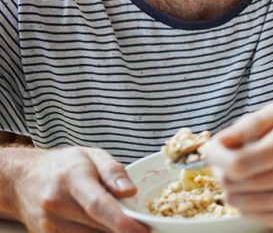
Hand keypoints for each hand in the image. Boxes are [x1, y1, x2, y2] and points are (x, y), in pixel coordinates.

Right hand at [12, 147, 146, 232]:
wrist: (22, 178)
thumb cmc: (62, 165)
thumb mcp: (92, 156)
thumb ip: (113, 171)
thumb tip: (131, 192)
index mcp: (71, 177)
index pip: (97, 204)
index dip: (122, 221)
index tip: (143, 229)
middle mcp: (56, 202)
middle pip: (97, 225)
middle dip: (123, 228)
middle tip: (141, 224)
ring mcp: (48, 223)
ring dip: (108, 232)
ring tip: (117, 220)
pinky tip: (100, 225)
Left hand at [204, 103, 272, 230]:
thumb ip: (248, 124)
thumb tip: (218, 143)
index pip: (241, 164)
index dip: (217, 157)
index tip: (213, 149)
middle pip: (236, 185)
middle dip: (224, 170)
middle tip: (232, 158)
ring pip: (240, 203)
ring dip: (235, 187)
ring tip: (248, 172)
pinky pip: (253, 215)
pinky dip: (249, 201)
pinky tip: (263, 185)